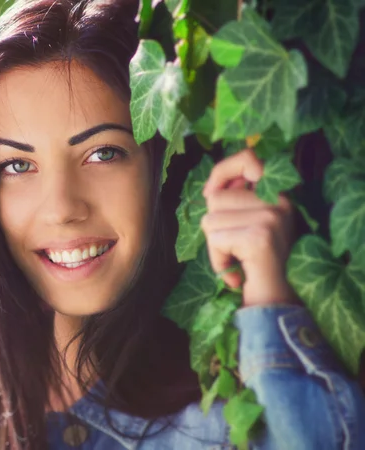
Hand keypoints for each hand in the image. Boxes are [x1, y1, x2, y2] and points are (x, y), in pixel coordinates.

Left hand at [201, 149, 301, 307]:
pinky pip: (215, 240)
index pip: (248, 159)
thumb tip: (211, 189)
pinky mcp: (259, 237)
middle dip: (214, 227)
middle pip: (216, 198)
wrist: (276, 303)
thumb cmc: (255, 266)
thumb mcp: (248, 227)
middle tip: (234, 248)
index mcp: (278, 195)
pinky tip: (238, 272)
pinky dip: (218, 260)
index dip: (222, 171)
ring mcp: (271, 218)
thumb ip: (235, 204)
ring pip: (210, 220)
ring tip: (237, 260)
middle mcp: (278, 202)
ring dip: (215, 247)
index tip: (210, 192)